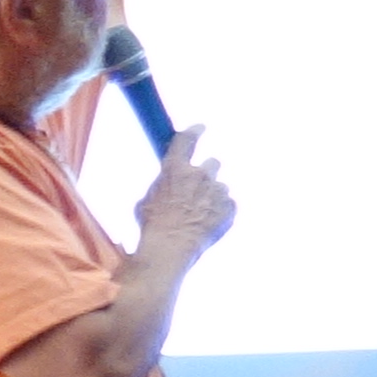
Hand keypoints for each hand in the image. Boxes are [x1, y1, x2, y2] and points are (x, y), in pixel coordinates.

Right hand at [135, 129, 235, 264]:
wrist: (170, 248)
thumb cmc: (153, 225)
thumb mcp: (146, 199)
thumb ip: (162, 184)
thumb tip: (168, 181)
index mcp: (175, 170)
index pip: (187, 140)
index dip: (194, 131)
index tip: (200, 128)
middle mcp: (200, 175)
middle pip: (211, 163)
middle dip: (205, 174)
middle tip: (195, 190)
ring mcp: (217, 191)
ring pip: (219, 187)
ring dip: (211, 196)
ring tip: (197, 215)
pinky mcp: (230, 207)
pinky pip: (227, 204)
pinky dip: (219, 211)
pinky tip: (205, 223)